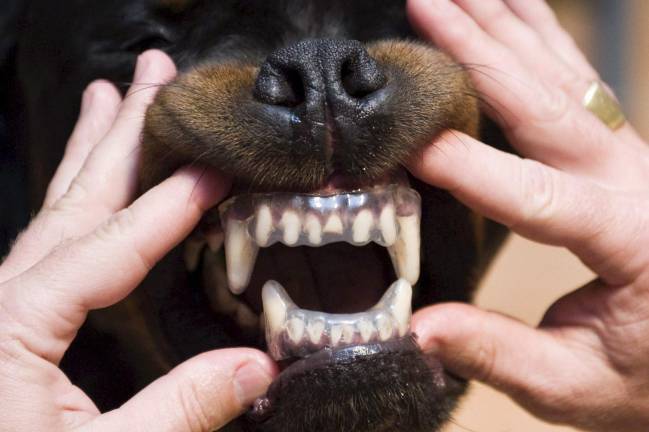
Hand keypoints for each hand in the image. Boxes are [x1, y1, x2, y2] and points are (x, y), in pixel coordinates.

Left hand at [0, 50, 275, 431]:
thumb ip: (180, 409)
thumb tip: (260, 368)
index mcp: (10, 327)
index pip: (107, 246)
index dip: (169, 206)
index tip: (219, 169)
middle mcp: (1, 301)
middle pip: (73, 200)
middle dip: (119, 132)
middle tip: (153, 75)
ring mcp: (5, 306)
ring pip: (57, 213)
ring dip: (90, 152)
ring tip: (112, 98)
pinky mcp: (16, 322)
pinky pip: (53, 244)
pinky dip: (79, 204)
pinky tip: (95, 188)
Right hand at [407, 1, 648, 429]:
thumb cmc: (647, 374)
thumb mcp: (575, 385)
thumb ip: (498, 353)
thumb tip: (417, 328)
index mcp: (627, 239)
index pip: (538, 195)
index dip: (468, 167)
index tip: (407, 147)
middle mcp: (631, 179)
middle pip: (549, 103)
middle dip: (480, 52)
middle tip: (425, 7)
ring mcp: (627, 154)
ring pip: (562, 74)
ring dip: (505, 27)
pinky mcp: (617, 147)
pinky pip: (575, 78)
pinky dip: (539, 35)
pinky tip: (510, 8)